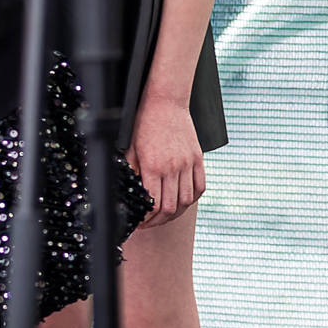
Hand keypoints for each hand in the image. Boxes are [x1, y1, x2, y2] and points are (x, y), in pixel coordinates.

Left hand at [128, 95, 205, 224]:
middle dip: (158, 222)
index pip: (153, 204)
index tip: (138, 223)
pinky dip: (192, 199)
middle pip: (170, 208)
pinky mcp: (198, 159)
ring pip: (186, 201)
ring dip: (175, 214)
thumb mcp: (130, 148)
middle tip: (148, 224)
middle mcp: (173, 167)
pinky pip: (199, 187)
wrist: (165, 103)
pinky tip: (182, 203)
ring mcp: (188, 163)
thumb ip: (131, 172)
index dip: (146, 219)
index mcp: (153, 166)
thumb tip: (128, 193)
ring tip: (164, 217)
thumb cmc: (143, 123)